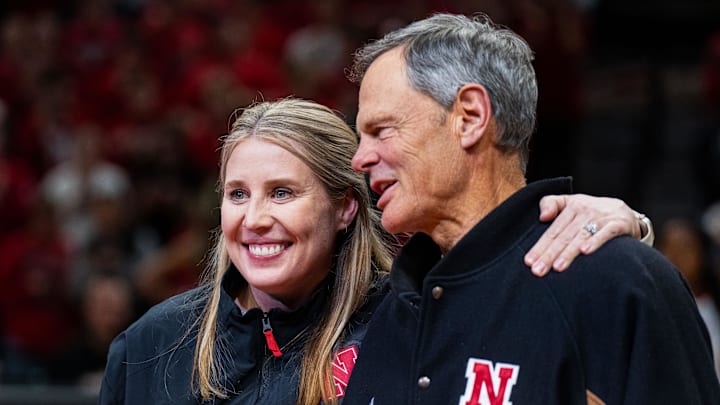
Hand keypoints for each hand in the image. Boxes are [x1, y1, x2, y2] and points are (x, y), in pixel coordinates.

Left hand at [524, 194, 641, 275]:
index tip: (529, 262)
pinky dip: (595, 242)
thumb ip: (551, 204)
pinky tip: (585, 252)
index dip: (540, 246)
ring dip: (568, 252)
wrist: (625, 211)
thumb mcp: (570, 202)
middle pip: (564, 236)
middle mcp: (584, 211)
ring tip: (557, 267)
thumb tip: (542, 216)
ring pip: (581, 236)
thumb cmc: (590, 212)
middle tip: (538, 270)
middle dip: (550, 254)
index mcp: (571, 207)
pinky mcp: (618, 224)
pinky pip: (605, 233)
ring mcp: (601, 217)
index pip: (553, 230)